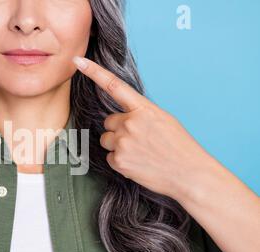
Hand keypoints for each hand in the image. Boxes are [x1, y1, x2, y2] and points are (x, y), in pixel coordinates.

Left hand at [73, 56, 213, 198]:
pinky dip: (121, 161)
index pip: (114, 85)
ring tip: (140, 153)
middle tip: (139, 140)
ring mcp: (123, 142)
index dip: (94, 72)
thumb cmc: (179, 147)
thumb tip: (124, 117)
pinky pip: (110, 157)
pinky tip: (138, 164)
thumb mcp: (164, 120)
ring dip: (117, 145)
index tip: (78, 61)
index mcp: (144, 109)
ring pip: (107, 140)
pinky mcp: (119, 161)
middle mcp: (130, 123)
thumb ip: (141, 114)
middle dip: (118, 129)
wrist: (189, 174)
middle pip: (108, 122)